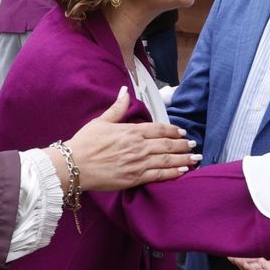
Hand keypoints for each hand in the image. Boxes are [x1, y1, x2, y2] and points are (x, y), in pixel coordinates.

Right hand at [61, 87, 201, 190]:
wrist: (74, 165)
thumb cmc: (85, 143)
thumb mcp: (101, 121)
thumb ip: (117, 108)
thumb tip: (124, 91)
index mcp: (131, 131)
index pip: (159, 129)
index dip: (173, 130)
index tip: (182, 132)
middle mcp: (138, 146)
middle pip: (167, 144)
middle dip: (183, 145)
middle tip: (194, 145)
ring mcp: (138, 163)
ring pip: (167, 160)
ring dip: (184, 158)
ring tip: (195, 157)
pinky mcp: (135, 178)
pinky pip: (159, 175)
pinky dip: (173, 173)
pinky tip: (183, 171)